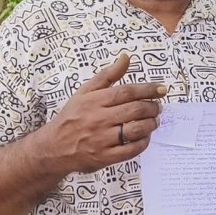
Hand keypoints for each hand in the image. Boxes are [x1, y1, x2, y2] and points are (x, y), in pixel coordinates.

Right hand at [36, 54, 165, 173]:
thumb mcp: (85, 91)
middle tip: (158, 107)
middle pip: (134, 110)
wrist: (54, 146)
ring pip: (135, 130)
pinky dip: (142, 143)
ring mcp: (101, 139)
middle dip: (152, 107)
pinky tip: (145, 137)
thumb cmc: (72, 116)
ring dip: (150, 124)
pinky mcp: (104, 157)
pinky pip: (130, 150)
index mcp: (94, 101)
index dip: (147, 90)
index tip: (161, 89)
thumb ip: (107, 75)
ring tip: (154, 121)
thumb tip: (126, 57)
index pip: (127, 92)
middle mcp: (98, 119)